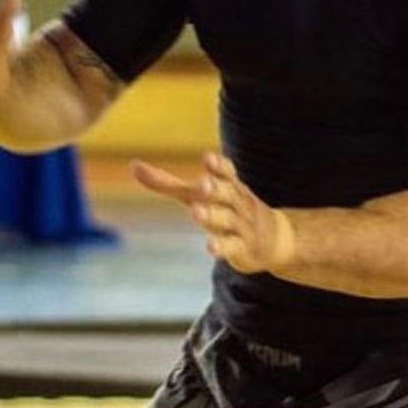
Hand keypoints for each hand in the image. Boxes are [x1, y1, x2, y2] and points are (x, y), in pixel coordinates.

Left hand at [133, 152, 293, 275]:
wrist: (275, 238)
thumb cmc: (229, 209)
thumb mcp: (200, 194)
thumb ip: (167, 182)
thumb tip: (132, 165)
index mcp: (229, 185)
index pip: (226, 172)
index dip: (218, 166)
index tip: (207, 158)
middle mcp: (237, 203)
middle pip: (226, 193)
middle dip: (215, 187)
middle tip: (202, 182)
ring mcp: (241, 226)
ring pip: (227, 219)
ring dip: (213, 215)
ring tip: (196, 212)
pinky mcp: (242, 248)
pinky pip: (232, 246)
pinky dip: (222, 246)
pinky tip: (210, 246)